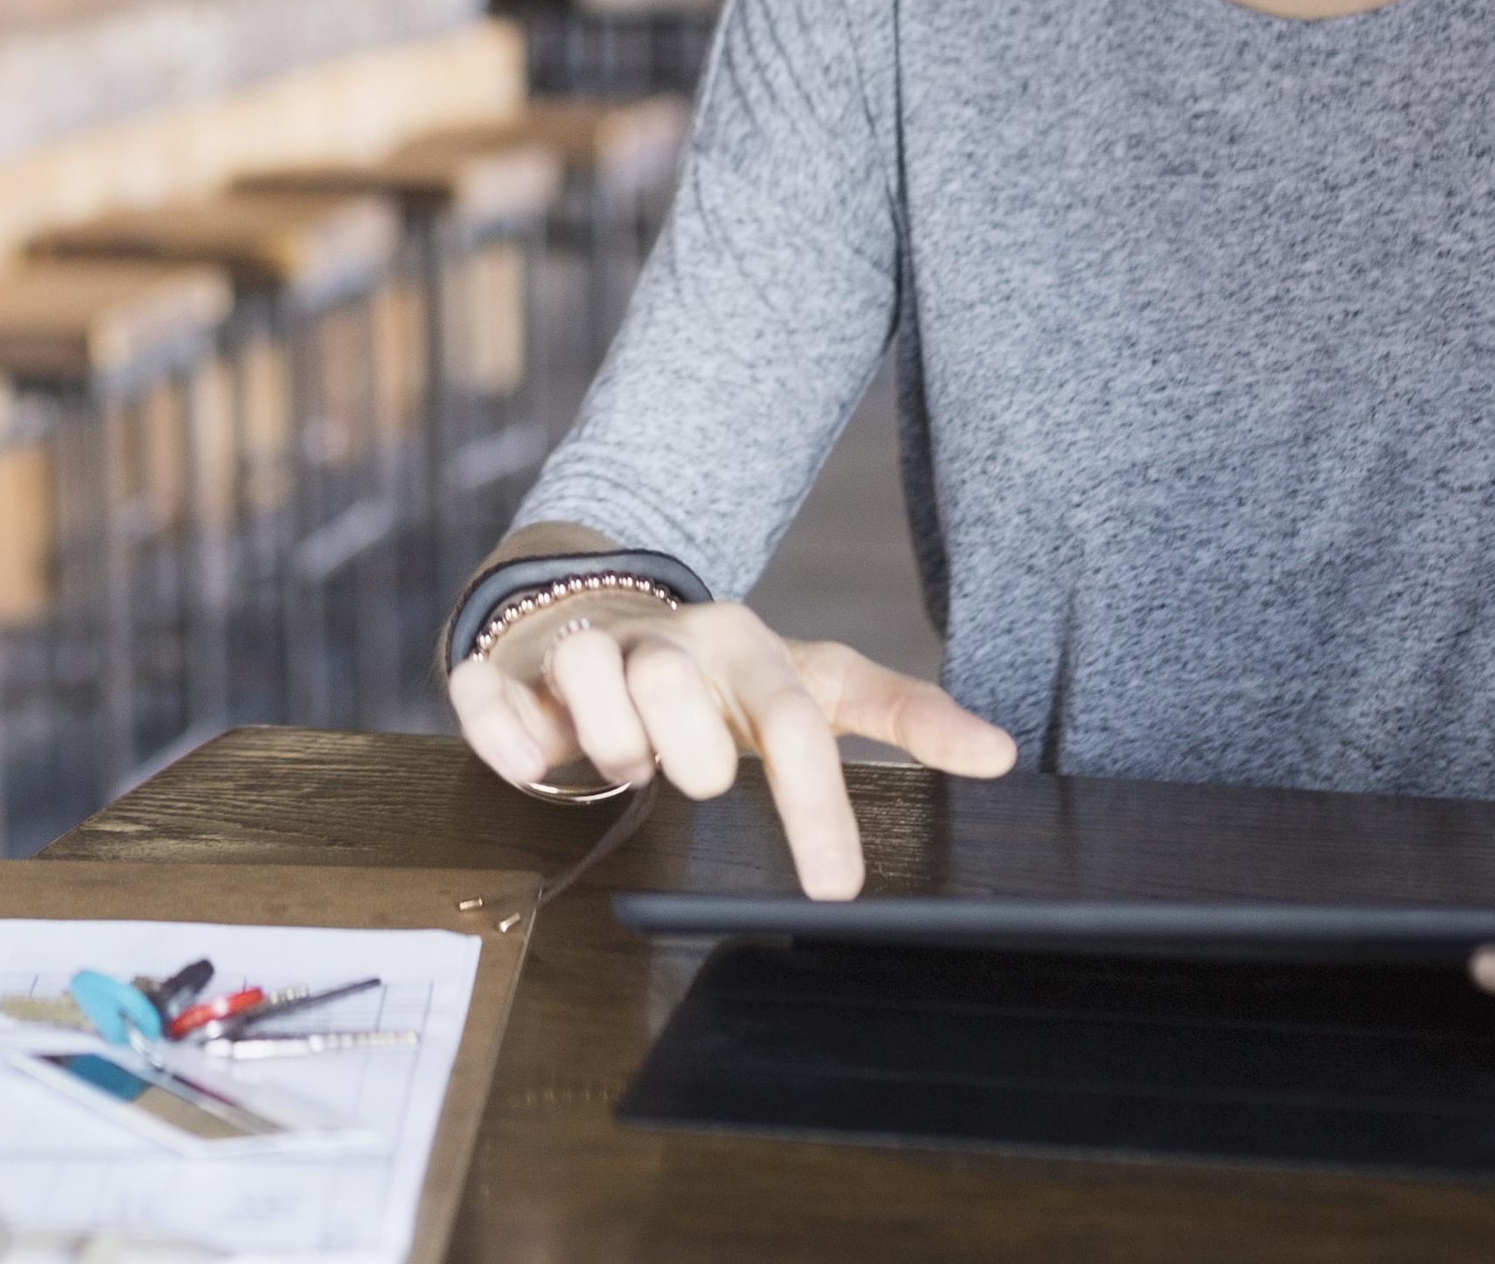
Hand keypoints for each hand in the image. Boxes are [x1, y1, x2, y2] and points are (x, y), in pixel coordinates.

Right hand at [442, 588, 1014, 898]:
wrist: (594, 605)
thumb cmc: (719, 673)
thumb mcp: (811, 682)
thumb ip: (901, 713)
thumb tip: (1002, 754)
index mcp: (746, 644)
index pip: (793, 722)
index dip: (815, 804)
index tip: (835, 889)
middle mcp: (664, 637)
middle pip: (676, 689)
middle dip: (685, 753)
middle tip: (680, 774)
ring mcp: (581, 644)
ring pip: (587, 677)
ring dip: (606, 743)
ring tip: (620, 762)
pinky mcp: (505, 668)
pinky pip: (492, 702)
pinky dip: (510, 740)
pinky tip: (534, 759)